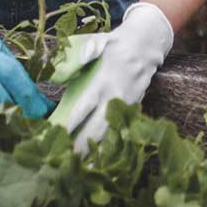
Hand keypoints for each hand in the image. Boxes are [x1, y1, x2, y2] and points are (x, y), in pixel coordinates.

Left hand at [57, 2, 174, 148]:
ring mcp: (127, 106)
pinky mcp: (133, 111)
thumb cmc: (116, 45)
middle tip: (65, 159)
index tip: (60, 134)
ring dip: (95, 149)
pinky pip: (120, 132)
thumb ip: (88, 50)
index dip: (74, 121)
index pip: (86, 104)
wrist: (147, 47)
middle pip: (97, 125)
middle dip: (82, 143)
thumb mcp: (101, 40)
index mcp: (105, 79)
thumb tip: (73, 63)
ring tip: (79, 166)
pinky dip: (110, 147)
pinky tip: (97, 160)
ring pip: (110, 133)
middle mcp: (116, 96)